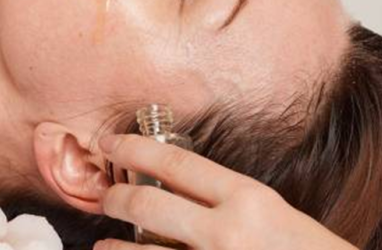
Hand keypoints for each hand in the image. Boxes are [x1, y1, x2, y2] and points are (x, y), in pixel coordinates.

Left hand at [95, 134, 355, 249]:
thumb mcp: (278, 217)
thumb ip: (233, 204)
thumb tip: (183, 191)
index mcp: (249, 200)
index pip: (177, 162)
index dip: (134, 148)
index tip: (109, 142)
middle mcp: (228, 232)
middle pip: (149, 203)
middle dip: (117, 198)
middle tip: (106, 197)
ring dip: (115, 247)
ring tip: (103, 244)